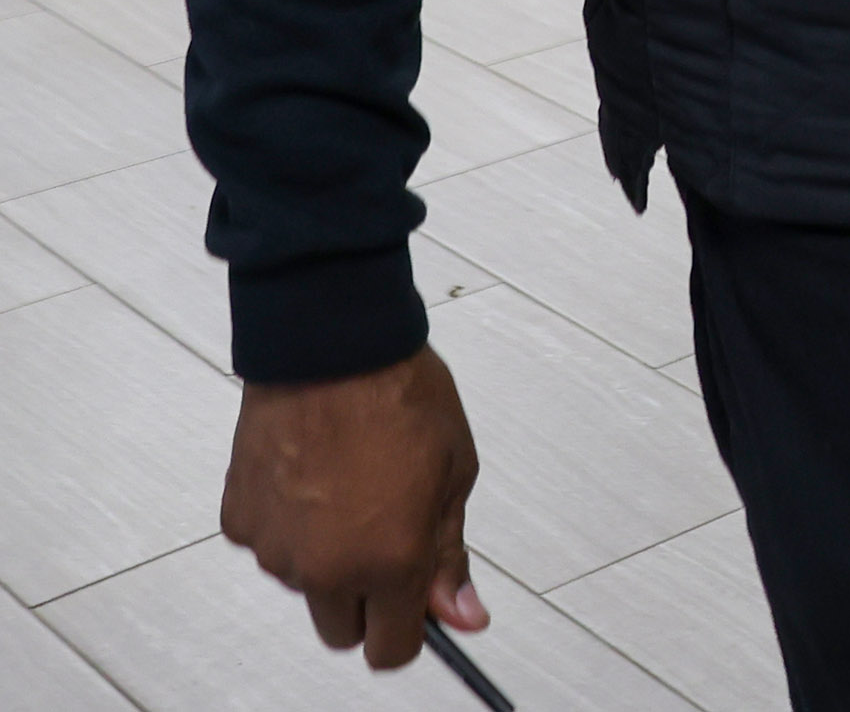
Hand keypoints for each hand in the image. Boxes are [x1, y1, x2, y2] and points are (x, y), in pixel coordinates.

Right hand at [218, 348, 483, 671]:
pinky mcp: (240, 524)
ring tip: (351, 488)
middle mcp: (325, 568)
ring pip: (305, 587)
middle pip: (342, 630)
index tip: (416, 608)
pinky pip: (272, 548)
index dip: (408, 631)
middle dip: (367, 602)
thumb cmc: (398, 396)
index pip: (391, 650)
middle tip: (386, 540)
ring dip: (327, 560)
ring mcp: (276, 550)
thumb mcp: (453, 475)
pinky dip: (291, 528)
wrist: (330, 347)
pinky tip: (313, 478)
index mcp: (389, 561)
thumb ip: (449, 556)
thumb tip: (462, 615)